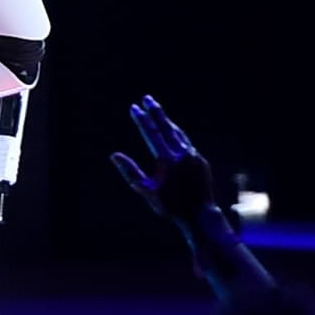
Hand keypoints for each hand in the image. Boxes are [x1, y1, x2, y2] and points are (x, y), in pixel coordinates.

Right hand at [110, 94, 216, 231]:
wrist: (200, 215)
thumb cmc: (171, 206)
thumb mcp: (147, 191)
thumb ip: (130, 171)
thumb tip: (114, 155)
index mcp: (167, 159)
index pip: (151, 133)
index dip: (141, 119)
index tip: (134, 107)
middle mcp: (182, 153)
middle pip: (166, 127)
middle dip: (155, 112)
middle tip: (147, 99)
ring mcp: (193, 155)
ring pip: (178, 133)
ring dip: (167, 121)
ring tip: (158, 112)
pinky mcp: (200, 160)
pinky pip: (186, 142)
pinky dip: (177, 134)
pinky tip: (172, 132)